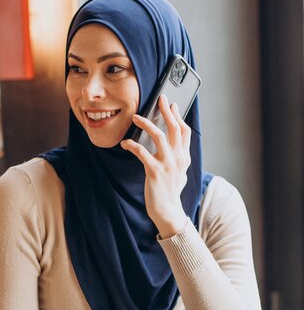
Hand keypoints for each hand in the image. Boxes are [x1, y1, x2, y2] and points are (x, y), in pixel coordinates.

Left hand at [121, 95, 190, 237]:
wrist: (168, 211)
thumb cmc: (170, 192)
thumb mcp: (180, 173)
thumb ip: (178, 159)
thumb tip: (173, 147)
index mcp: (184, 157)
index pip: (184, 131)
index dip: (178, 116)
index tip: (172, 105)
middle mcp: (178, 158)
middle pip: (174, 128)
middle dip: (166, 111)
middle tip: (160, 99)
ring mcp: (168, 164)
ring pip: (159, 136)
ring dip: (147, 124)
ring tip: (136, 117)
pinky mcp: (155, 171)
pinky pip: (142, 152)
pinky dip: (132, 145)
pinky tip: (125, 143)